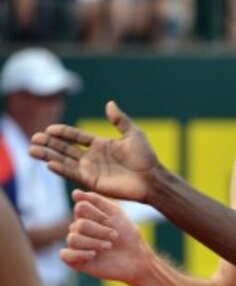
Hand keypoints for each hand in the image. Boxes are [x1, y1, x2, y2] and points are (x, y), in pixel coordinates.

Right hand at [29, 101, 158, 202]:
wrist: (152, 179)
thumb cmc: (146, 158)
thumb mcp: (133, 134)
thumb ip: (120, 120)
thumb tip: (109, 103)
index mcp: (101, 144)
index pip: (76, 137)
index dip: (62, 133)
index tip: (49, 129)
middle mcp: (93, 157)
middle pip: (65, 149)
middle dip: (49, 143)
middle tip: (34, 138)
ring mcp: (92, 170)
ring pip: (65, 161)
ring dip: (48, 156)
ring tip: (32, 150)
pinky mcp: (93, 182)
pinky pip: (73, 174)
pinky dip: (60, 169)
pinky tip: (48, 164)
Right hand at [60, 190, 150, 283]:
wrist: (136, 258)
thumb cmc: (128, 235)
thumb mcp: (115, 213)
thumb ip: (96, 200)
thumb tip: (74, 192)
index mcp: (86, 216)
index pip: (81, 207)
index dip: (98, 215)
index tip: (111, 221)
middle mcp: (78, 229)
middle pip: (79, 224)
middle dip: (100, 231)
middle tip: (115, 237)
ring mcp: (76, 245)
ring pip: (73, 239)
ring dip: (95, 243)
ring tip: (108, 247)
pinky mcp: (75, 261)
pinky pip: (65, 255)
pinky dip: (80, 254)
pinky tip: (93, 255)